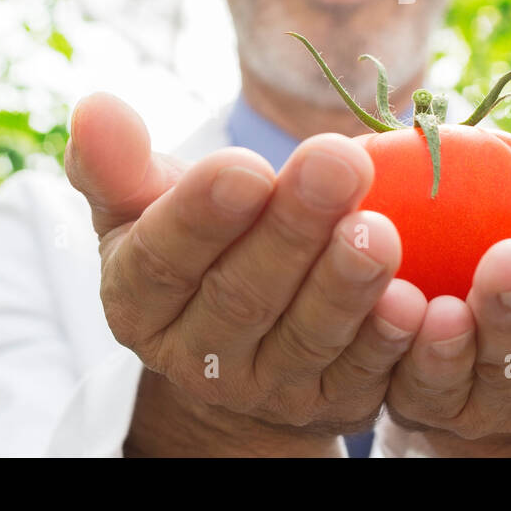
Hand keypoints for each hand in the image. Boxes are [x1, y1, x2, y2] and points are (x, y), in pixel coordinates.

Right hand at [65, 92, 426, 439]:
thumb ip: (120, 165)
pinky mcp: (335, 404)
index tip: (243, 167)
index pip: (162, 259)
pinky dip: (390, 344)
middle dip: (292, 229)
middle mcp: (199, 355)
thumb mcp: (143, 209)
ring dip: (346, 286)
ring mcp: (270, 388)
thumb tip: (94, 105)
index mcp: (140, 301)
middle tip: (337, 164)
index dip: (201, 216)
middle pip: (243, 295)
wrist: (240, 347)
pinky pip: (365, 378)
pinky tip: (416, 302)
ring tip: (380, 231)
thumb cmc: (195, 248)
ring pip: (308, 339)